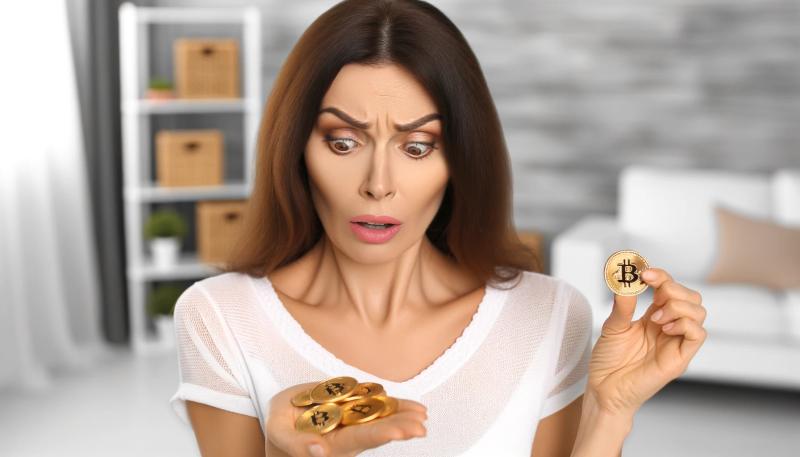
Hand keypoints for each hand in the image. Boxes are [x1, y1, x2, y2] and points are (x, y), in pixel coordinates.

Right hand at [265, 382, 427, 456]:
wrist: (285, 423)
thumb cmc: (281, 430)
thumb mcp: (278, 433)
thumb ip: (296, 444)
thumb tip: (319, 450)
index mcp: (331, 444)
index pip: (358, 439)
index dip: (379, 434)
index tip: (398, 432)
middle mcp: (348, 436)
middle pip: (376, 431)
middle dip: (399, 428)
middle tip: (420, 426)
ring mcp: (353, 422)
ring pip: (381, 419)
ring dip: (403, 417)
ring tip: (423, 414)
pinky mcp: (355, 410)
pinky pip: (378, 407)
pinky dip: (396, 405)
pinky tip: (414, 408)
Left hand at [587, 267, 706, 416]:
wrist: (604, 389)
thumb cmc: (609, 361)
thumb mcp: (613, 326)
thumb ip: (623, 305)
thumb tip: (627, 281)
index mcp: (653, 317)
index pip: (670, 288)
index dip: (661, 276)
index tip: (644, 273)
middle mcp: (668, 327)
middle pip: (690, 296)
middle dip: (673, 288)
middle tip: (653, 294)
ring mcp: (676, 342)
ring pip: (699, 312)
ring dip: (678, 306)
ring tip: (655, 318)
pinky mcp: (680, 358)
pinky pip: (699, 335)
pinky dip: (685, 324)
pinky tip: (665, 328)